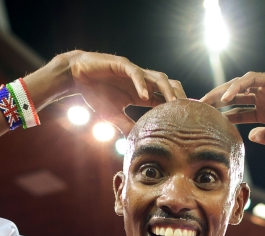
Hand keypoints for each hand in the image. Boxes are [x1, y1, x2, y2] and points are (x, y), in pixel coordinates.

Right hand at [49, 51, 185, 134]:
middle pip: (169, 86)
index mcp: (143, 92)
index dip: (177, 108)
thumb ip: (126, 125)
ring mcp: (134, 72)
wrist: (77, 76)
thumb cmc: (95, 93)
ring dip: (167, 90)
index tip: (187, 122)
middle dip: (179, 98)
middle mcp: (143, 81)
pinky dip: (141, 84)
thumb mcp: (113, 115)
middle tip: (187, 114)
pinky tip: (144, 96)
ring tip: (173, 104)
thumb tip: (135, 142)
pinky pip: (136, 73)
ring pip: (158, 78)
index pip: (165, 99)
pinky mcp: (122, 65)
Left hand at [200, 72, 264, 151]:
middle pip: (235, 96)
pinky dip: (237, 86)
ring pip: (240, 85)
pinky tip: (225, 97)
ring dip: (221, 92)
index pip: (238, 111)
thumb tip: (252, 137)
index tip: (205, 122)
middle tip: (198, 108)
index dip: (221, 115)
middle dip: (215, 101)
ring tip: (206, 101)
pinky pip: (252, 80)